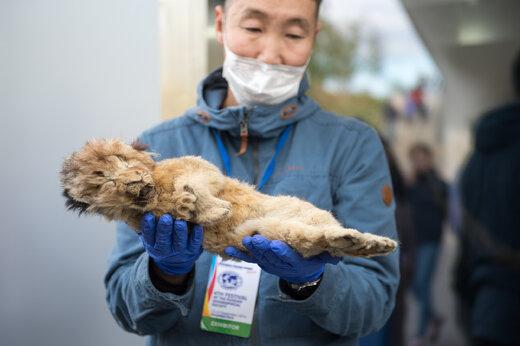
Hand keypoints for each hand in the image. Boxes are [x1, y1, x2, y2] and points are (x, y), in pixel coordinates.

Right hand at [140, 213, 203, 275]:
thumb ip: (146, 227)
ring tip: (179, 221)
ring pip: (179, 241)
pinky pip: (195, 242)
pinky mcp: (192, 250)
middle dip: (165, 228)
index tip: (149, 215)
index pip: (148, 235)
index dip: (148, 226)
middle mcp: (164, 249)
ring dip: (179, 230)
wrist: (175, 264)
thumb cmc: (161, 243)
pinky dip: (197, 234)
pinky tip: (197, 225)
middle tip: (166, 217)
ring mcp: (179, 251)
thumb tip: (142, 207)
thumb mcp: (151, 239)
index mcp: (152, 245)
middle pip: (163, 239)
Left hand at [224, 235, 340, 283]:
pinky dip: (238, 254)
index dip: (281, 252)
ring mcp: (270, 265)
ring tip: (243, 240)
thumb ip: (327, 255)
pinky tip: (228, 249)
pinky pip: (248, 259)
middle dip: (262, 247)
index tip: (275, 245)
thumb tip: (337, 256)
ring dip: (250, 249)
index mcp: (297, 263)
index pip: (288, 258)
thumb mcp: (323, 258)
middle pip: (271, 256)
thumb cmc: (314, 259)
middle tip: (255, 238)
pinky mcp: (262, 263)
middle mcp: (282, 265)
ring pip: (259, 257)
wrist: (303, 275)